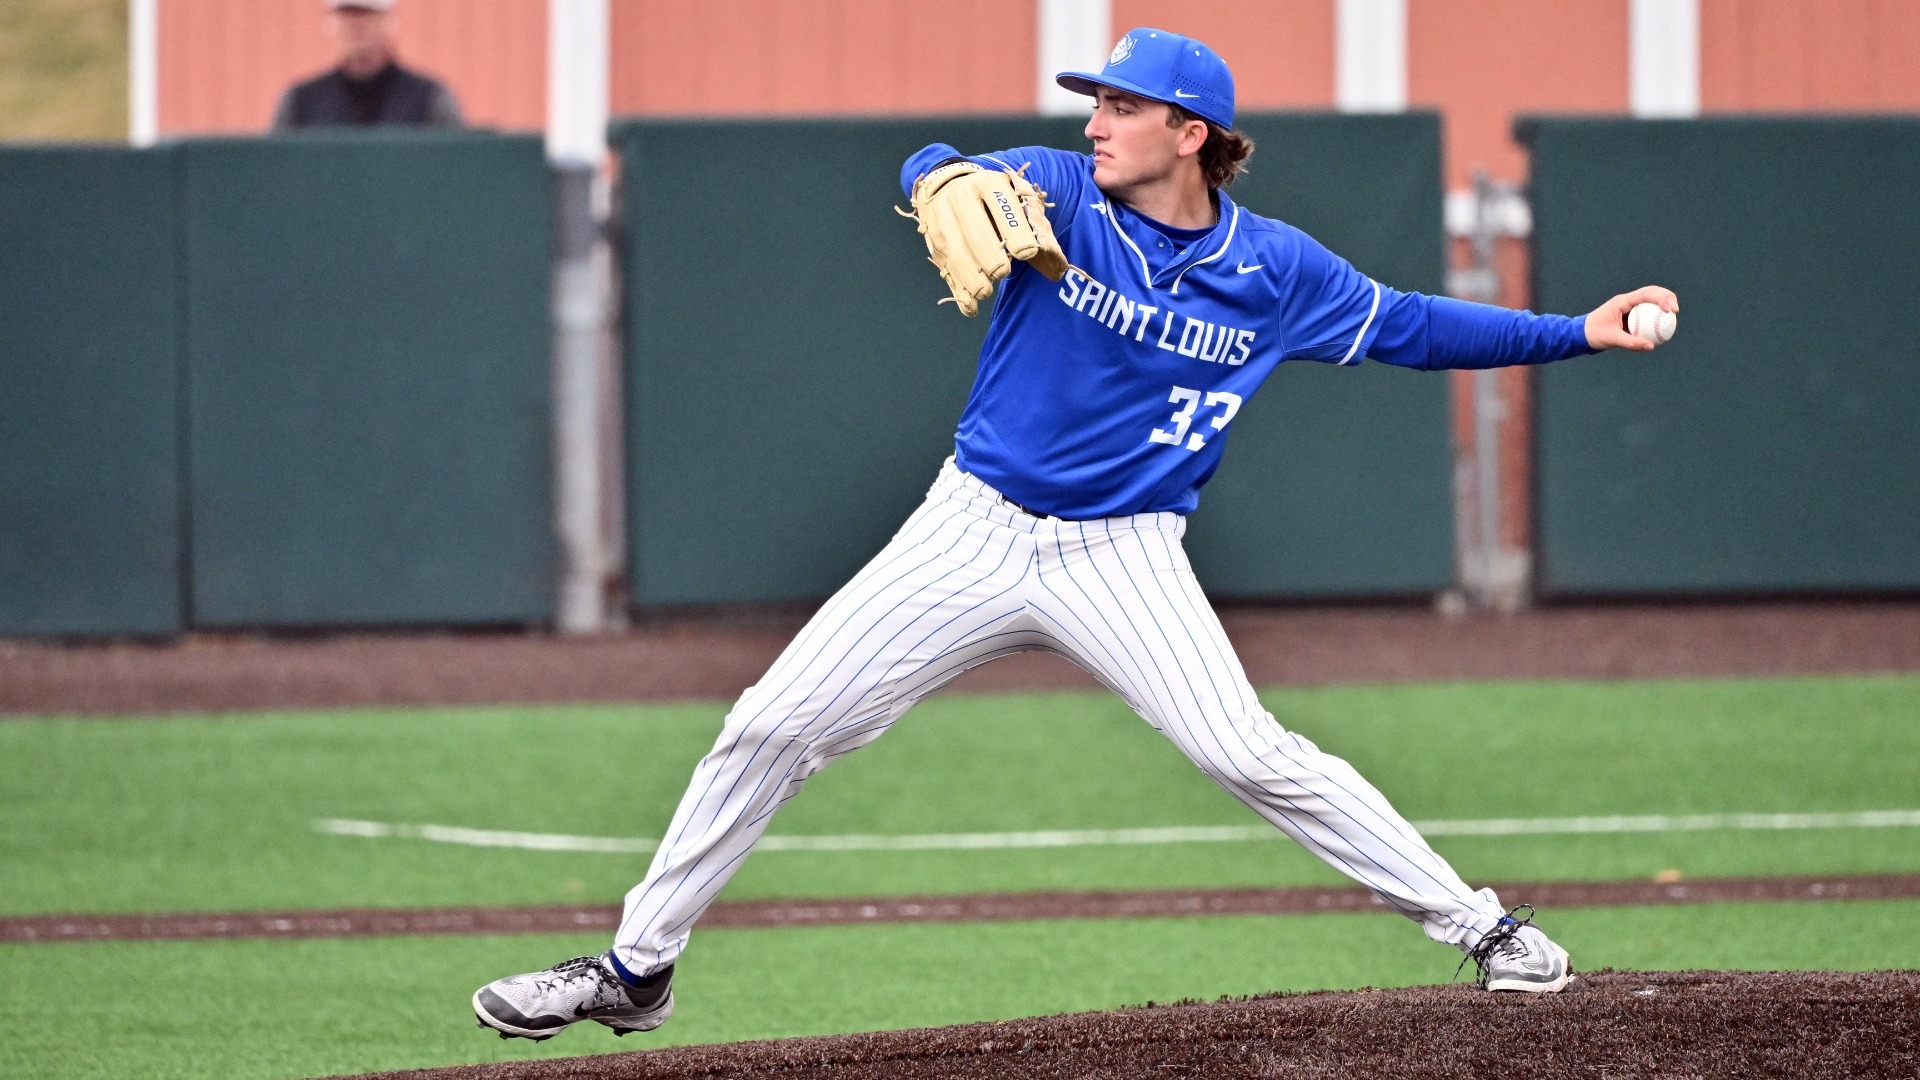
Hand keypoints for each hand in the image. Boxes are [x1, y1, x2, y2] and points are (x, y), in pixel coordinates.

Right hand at [901, 162, 1067, 316]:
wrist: (947, 180)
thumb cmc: (995, 199)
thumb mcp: (1018, 203)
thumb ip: (1039, 233)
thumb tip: (1058, 270)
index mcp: (990, 185)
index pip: (1004, 211)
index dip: (1017, 234)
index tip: (1028, 253)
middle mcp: (962, 198)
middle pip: (977, 234)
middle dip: (991, 257)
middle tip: (1002, 272)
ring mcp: (942, 218)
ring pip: (956, 252)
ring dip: (972, 277)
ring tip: (985, 292)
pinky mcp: (932, 237)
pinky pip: (945, 265)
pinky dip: (958, 289)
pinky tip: (970, 307)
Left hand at [1584, 286, 1678, 351]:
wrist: (1581, 335)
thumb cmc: (1593, 335)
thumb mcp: (1612, 339)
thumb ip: (1631, 342)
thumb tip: (1651, 346)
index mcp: (1622, 301)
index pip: (1646, 294)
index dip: (1662, 299)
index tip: (1671, 310)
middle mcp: (1627, 301)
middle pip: (1652, 292)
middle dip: (1667, 297)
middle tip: (1676, 310)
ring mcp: (1629, 307)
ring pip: (1650, 301)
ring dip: (1663, 304)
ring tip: (1674, 314)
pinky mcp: (1630, 315)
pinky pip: (1646, 313)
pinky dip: (1656, 316)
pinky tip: (1664, 326)